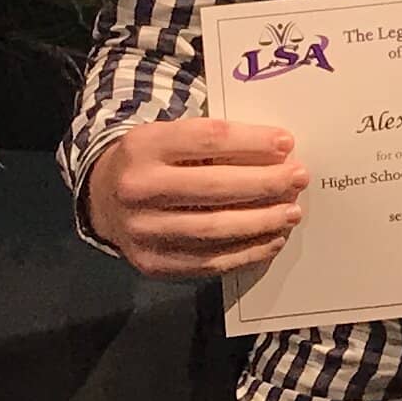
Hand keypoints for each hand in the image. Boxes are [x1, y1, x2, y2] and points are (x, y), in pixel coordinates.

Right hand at [85, 116, 305, 278]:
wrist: (102, 199)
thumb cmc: (151, 161)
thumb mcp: (169, 137)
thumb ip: (213, 142)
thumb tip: (277, 152)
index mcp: (143, 146)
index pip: (207, 139)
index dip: (251, 141)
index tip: (286, 142)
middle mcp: (138, 189)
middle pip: (214, 187)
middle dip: (265, 183)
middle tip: (298, 178)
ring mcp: (142, 231)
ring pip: (215, 229)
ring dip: (262, 221)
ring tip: (292, 212)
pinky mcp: (153, 263)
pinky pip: (209, 261)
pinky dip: (247, 252)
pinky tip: (271, 239)